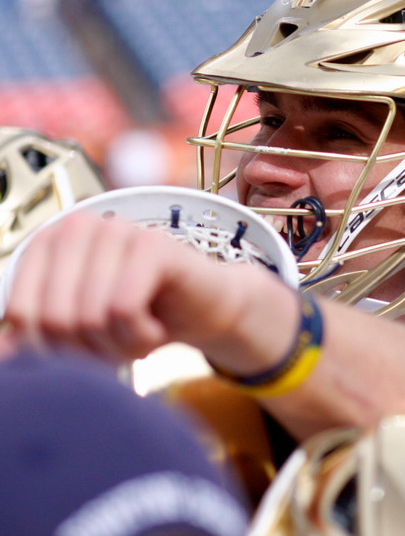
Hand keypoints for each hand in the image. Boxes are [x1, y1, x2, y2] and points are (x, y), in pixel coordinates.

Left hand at [3, 212, 254, 360]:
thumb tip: (1, 356)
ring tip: (136, 339)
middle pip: (54, 318)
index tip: (81, 353)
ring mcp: (118, 231)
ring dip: (117, 348)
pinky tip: (154, 331)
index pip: (20, 313)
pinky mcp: (154, 245)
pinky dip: (139, 337)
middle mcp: (78, 227)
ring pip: (89, 317)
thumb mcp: (80, 328)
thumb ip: (37, 334)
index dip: (48, 351)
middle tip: (114, 350)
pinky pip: (124, 309)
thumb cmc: (140, 315)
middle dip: (86, 351)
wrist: (205, 308)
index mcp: (48, 243)